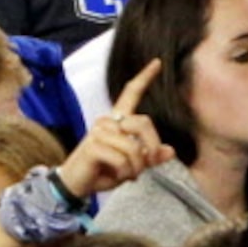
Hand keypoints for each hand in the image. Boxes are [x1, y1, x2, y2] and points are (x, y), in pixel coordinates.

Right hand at [59, 60, 173, 199]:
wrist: (77, 184)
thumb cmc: (104, 170)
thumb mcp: (131, 164)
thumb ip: (149, 156)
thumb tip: (170, 151)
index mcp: (117, 120)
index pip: (131, 93)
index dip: (145, 77)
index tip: (158, 62)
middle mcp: (108, 121)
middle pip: (143, 123)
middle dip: (152, 148)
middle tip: (147, 165)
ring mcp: (99, 131)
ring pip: (134, 148)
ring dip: (136, 168)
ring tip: (128, 174)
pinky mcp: (93, 145)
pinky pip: (122, 160)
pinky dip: (125, 173)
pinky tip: (117, 176)